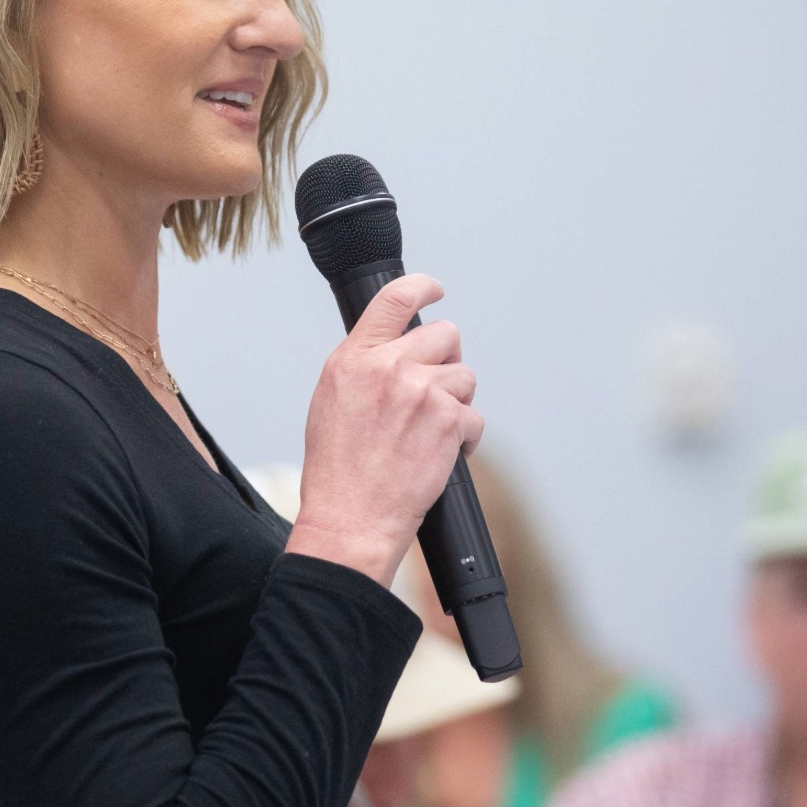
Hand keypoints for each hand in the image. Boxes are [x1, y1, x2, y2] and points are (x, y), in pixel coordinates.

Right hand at [288, 275, 482, 585]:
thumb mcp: (331, 403)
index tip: (434, 290)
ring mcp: (420, 392)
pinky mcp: (448, 421)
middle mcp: (387, 367)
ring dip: (456, 402)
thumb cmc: (337, 473)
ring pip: (464, 376)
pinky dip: (465, 437)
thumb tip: (394, 353)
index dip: (422, 287)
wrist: (349, 520)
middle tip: (435, 390)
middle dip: (447, 360)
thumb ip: (363, 369)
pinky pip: (475, 416)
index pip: (394, 299)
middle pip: (445, 334)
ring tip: (430, 433)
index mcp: (352, 359)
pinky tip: (440, 455)